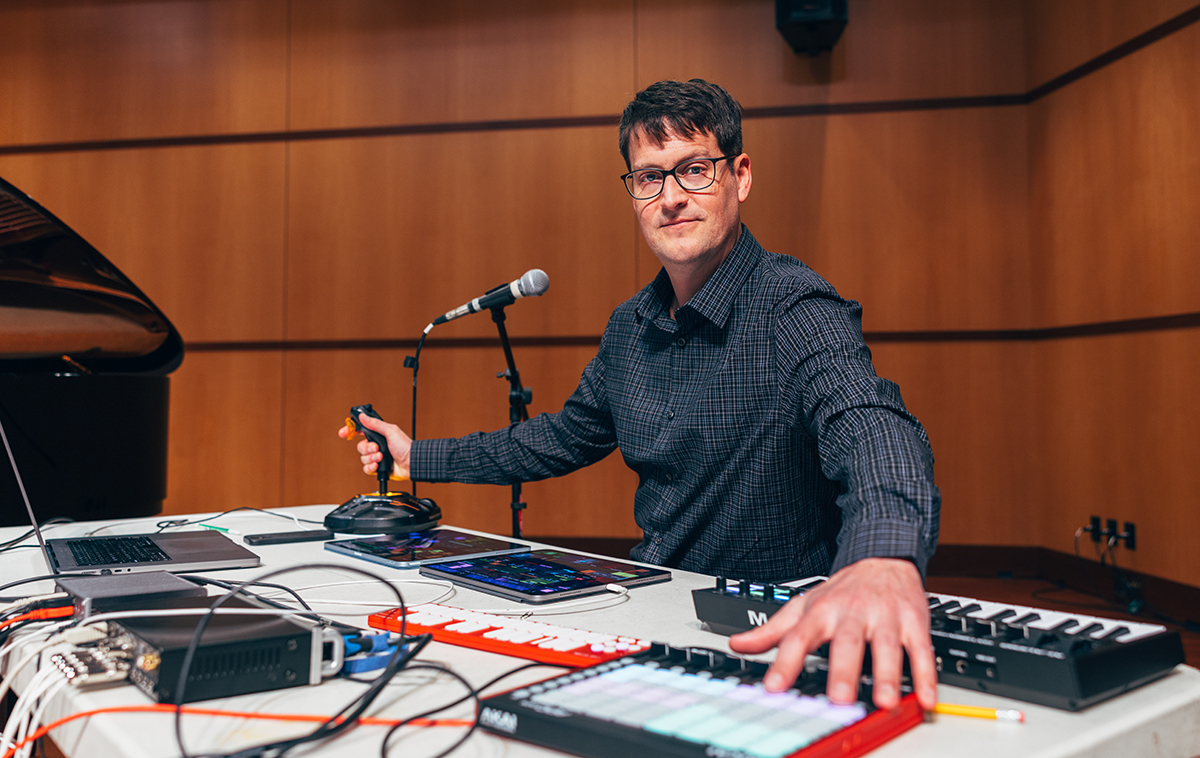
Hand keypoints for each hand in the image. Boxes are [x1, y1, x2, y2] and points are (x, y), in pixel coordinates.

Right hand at [337, 413, 412, 479]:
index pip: (360, 431)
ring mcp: (376, 457)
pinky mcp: (377, 468)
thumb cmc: (405, 446)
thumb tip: (363, 416)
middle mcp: (376, 445)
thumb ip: (376, 424)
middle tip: (376, 448)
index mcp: (378, 435)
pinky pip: (366, 468)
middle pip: (360, 446)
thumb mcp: (390, 431)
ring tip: (381, 457)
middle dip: (367, 448)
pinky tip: (378, 465)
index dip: (350, 431)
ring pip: (363, 458)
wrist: (411, 463)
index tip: (343, 433)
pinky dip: (371, 467)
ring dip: (371, 458)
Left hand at [728, 557, 936, 710]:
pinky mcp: (914, 622)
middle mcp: (853, 613)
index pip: (799, 637)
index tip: (774, 686)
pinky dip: (926, 675)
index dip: (785, 662)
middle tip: (839, 698)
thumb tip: (737, 644)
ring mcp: (885, 617)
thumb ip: (772, 630)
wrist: (883, 557)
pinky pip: (922, 650)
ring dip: (888, 674)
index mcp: (821, 611)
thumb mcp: (803, 605)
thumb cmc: (841, 590)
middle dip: (843, 670)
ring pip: (887, 646)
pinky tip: (926, 697)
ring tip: (885, 701)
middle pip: (847, 642)